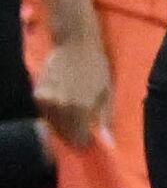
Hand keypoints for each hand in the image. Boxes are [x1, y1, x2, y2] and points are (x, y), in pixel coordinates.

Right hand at [34, 28, 108, 151]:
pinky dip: (52, 113)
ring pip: (52, 124)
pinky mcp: (37, 94)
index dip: (84, 141)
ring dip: (61, 124)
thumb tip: (107, 141)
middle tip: (81, 128)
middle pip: (64, 133)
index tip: (88, 139)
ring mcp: (47, 101)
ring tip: (73, 114)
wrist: (76, 45)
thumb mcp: (107, 92)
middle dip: (73, 133)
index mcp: (81, 109)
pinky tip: (63, 104)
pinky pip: (45, 112)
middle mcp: (61, 107)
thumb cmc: (97, 68)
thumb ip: (104, 118)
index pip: (78, 138)